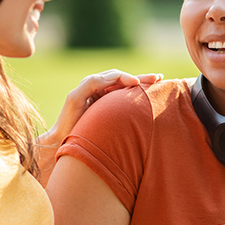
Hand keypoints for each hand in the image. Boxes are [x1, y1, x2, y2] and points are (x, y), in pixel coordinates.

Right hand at [35, 69, 161, 182]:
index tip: (160, 85)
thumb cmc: (89, 141)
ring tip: (144, 82)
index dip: (141, 84)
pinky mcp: (76, 95)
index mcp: (104, 98)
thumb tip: (146, 119)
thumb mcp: (112, 128)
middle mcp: (95, 92)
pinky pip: (95, 81)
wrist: (64, 147)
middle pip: (120, 79)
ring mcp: (85, 92)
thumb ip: (124, 119)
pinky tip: (130, 83)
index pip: (124, 87)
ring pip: (110, 77)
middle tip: (159, 78)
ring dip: (129, 77)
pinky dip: (113, 80)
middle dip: (140, 78)